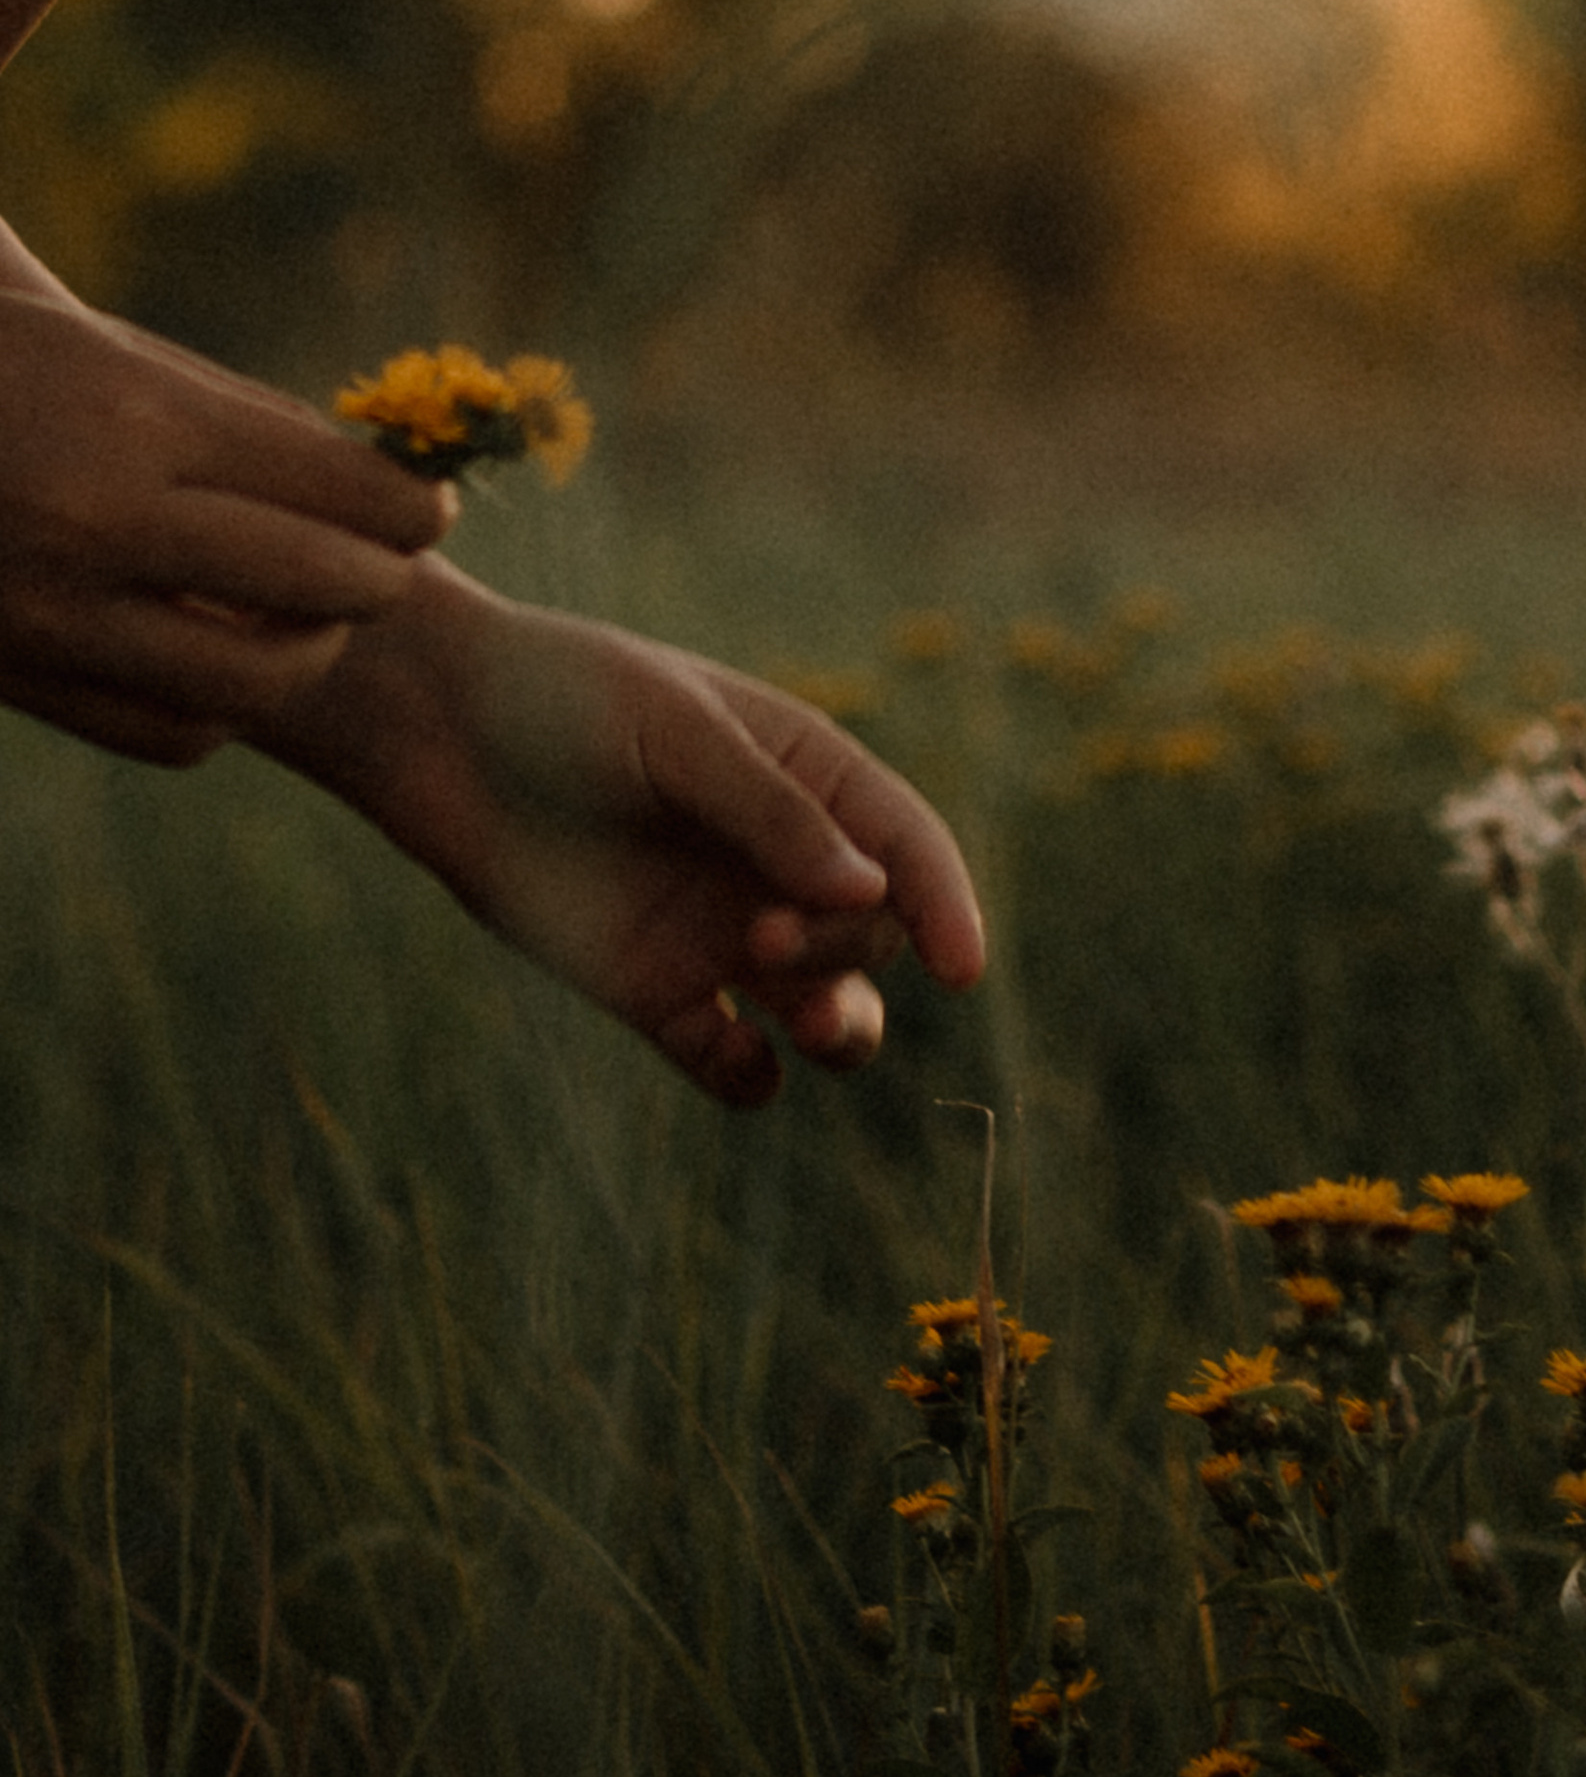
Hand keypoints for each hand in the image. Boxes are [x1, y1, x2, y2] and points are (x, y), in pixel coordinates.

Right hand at [0, 287, 455, 762]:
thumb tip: (379, 477)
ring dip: (310, 653)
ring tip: (313, 618)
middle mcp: (99, 521)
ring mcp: (54, 614)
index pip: (338, 485)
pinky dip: (221, 709)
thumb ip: (240, 419)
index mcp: (131, 418)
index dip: (410, 504)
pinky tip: (222, 662)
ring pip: (258, 682)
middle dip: (381, 578)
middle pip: (322, 585)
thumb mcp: (106, 350)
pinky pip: (174, 734)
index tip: (427, 506)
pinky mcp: (21, 679)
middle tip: (389, 564)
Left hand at [254, 567, 986, 1103]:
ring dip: (837, 1027)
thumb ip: (766, 810)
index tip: (960, 966)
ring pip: (828, 1012)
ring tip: (803, 1023)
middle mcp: (780, 864)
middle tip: (761, 934)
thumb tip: (864, 889)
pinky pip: (733, 1064)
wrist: (435, 729)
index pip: (908, 848)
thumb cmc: (560, 697)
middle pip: (868, 935)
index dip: (944, 907)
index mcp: (809, 777)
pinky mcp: (656, 993)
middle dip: (841, 947)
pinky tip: (735, 1057)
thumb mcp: (673, 730)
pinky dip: (750, 1078)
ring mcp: (723, 934)